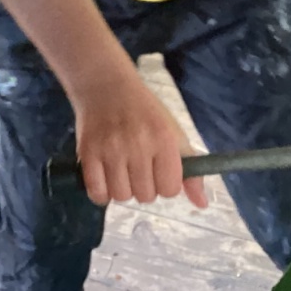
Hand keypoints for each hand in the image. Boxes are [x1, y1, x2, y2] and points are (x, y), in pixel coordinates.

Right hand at [74, 73, 206, 210]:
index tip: (159, 172)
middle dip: (144, 188)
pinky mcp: (88, 153)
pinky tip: (106, 179)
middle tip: (139, 169)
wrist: (106, 86)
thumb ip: (191, 170)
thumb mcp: (174, 133)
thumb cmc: (145, 112)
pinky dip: (102, 193)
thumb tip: (202, 204)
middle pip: (145, 196)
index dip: (166, 185)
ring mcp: (111, 149)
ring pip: (121, 196)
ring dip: (123, 190)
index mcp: (164, 139)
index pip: (170, 189)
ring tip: (122, 172)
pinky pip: (97, 193)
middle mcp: (139, 145)